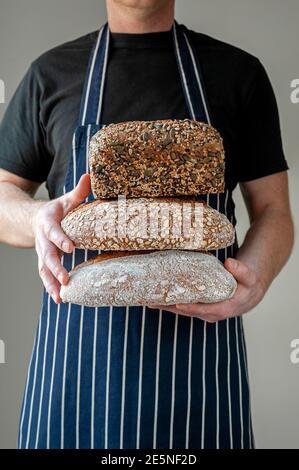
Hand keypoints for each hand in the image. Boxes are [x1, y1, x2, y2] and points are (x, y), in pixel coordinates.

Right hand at [32, 174, 90, 303]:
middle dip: (55, 268)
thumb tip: (90, 176)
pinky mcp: (44, 262)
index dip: (61, 239)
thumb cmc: (57, 210)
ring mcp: (42, 253)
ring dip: (51, 284)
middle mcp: (43, 241)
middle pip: (47, 256)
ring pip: (43, 270)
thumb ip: (78, 192)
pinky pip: (45, 276)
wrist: (36, 219)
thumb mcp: (66, 200)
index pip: (54, 232)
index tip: (71, 248)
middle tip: (65, 279)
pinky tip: (60, 299)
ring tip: (60, 297)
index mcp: (48, 223)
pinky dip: (51, 288)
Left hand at [148, 258, 265, 322]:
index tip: (175, 303)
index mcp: (224, 308)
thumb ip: (242, 271)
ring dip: (165, 306)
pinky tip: (156, 297)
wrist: (249, 292)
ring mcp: (203, 311)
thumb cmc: (249, 284)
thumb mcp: (250, 277)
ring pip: (182, 310)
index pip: (203, 310)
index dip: (189, 307)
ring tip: (148, 299)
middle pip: (187, 311)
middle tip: (151, 301)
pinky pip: (183, 305)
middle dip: (169, 307)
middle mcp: (211, 313)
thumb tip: (230, 263)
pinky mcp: (199, 306)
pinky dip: (169, 302)